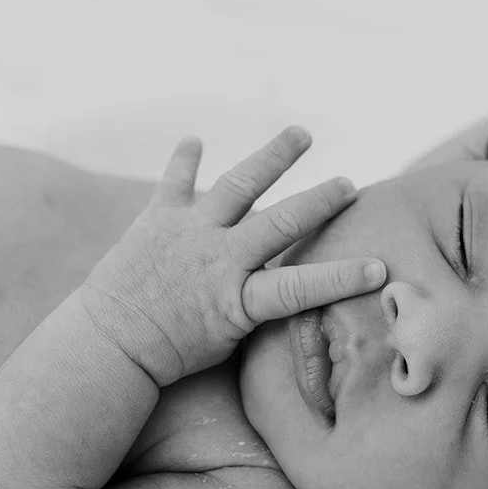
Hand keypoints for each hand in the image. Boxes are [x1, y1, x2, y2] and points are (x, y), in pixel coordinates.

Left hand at [80, 126, 385, 385]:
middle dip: (319, 202)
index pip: (301, 286)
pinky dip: (185, 160)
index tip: (379, 268)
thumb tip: (294, 288)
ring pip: (239, 185)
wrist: (108, 345)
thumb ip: (257, 307)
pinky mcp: (158, 219)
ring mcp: (188, 232)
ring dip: (273, 156)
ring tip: (301, 133)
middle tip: (350, 185)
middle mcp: (217, 258)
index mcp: (237, 298)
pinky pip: (176, 183)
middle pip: (280, 222)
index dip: (342, 276)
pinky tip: (194, 140)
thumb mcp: (226, 341)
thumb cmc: (170, 355)